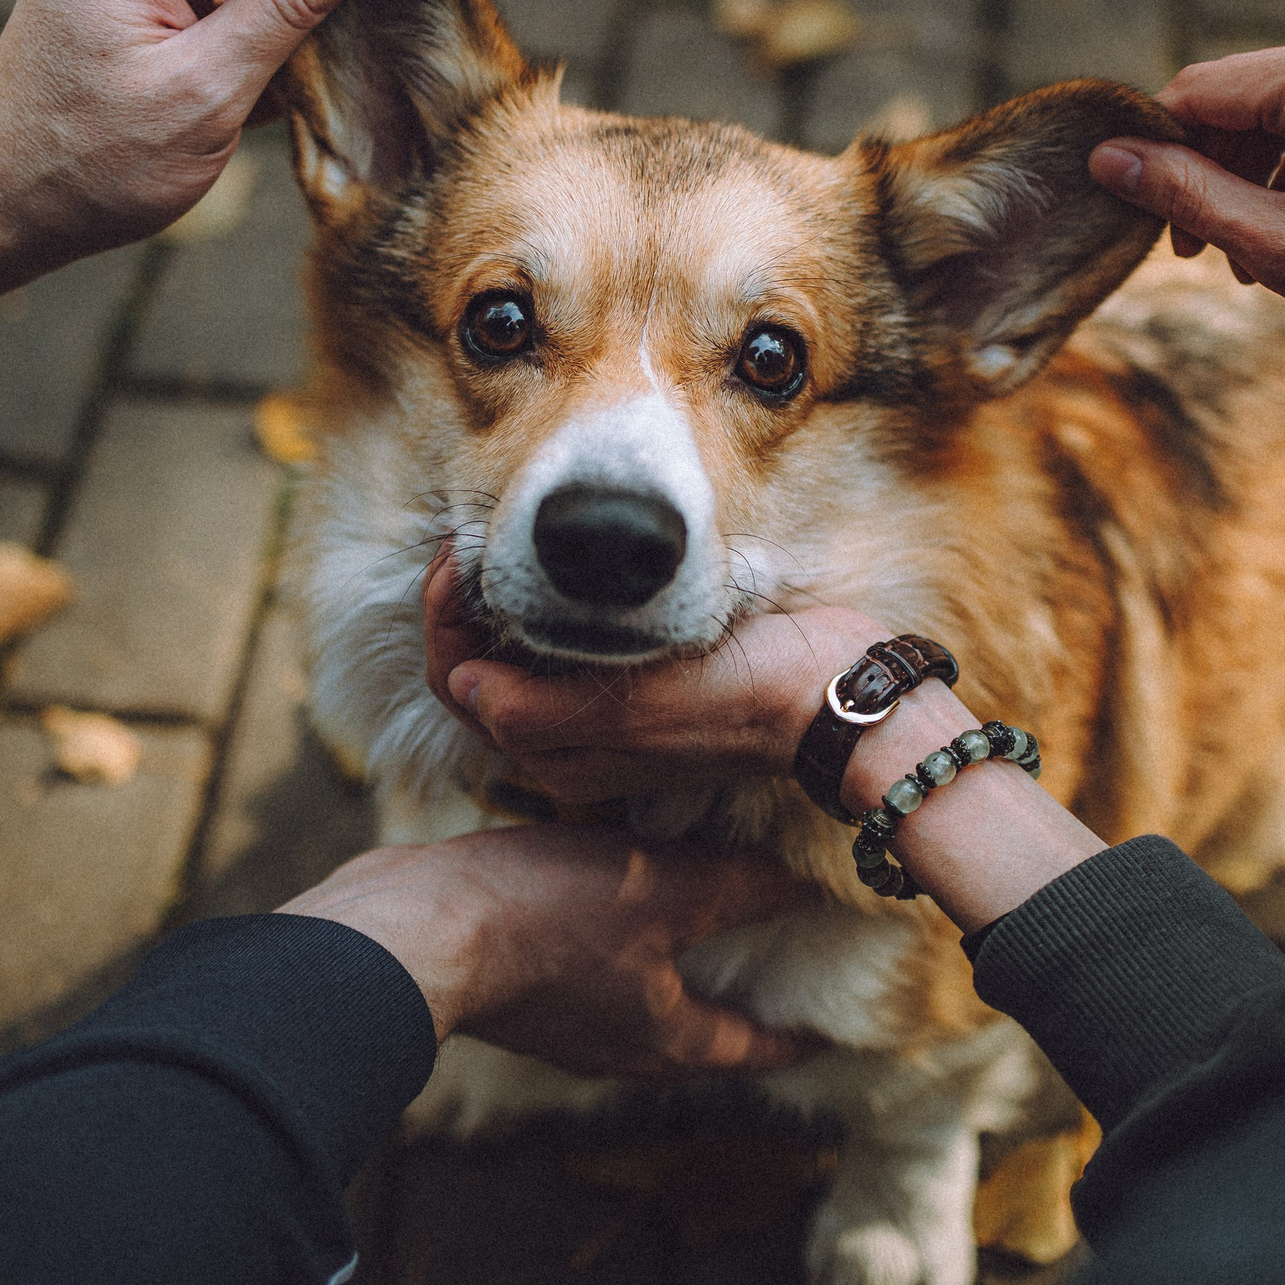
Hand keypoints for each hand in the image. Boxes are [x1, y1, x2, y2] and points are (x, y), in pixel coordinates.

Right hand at [278, 825, 820, 1075]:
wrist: (411, 929)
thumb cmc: (544, 917)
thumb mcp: (663, 888)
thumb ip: (742, 887)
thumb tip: (809, 885)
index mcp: (665, 1040)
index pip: (757, 1049)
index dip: (802, 1034)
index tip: (836, 1025)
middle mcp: (616, 1045)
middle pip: (698, 1029)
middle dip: (739, 996)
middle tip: (779, 956)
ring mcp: (561, 1018)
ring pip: (641, 995)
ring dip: (676, 960)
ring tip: (703, 909)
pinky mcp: (518, 982)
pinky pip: (590, 964)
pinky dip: (619, 934)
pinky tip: (615, 883)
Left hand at [423, 550, 887, 803]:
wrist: (839, 699)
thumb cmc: (752, 697)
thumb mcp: (646, 705)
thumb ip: (551, 710)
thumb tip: (466, 689)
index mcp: (561, 752)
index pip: (457, 681)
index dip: (445, 615)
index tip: (464, 548)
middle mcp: (570, 744)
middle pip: (476, 671)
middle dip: (461, 604)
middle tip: (475, 532)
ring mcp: (602, 720)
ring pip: (514, 661)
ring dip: (497, 603)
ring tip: (504, 539)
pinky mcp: (636, 692)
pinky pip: (558, 653)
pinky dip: (540, 612)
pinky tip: (556, 570)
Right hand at [1084, 41, 1284, 384]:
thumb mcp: (1276, 245)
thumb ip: (1186, 194)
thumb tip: (1110, 160)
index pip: (1201, 87)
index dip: (1152, 142)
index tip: (1128, 198)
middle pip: (1238, 99)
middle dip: (1202, 170)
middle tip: (1185, 244)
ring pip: (1277, 117)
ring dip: (1243, 180)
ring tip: (1239, 257)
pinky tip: (1284, 240)